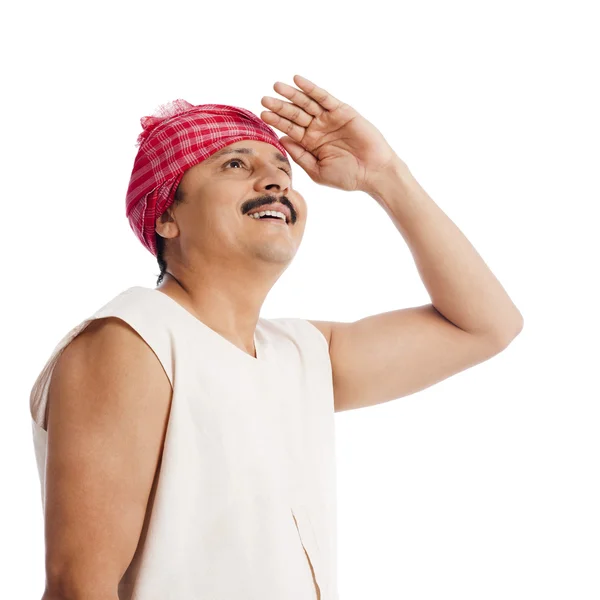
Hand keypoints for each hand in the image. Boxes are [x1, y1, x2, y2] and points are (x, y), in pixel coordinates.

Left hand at [260, 74, 402, 192]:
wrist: (373, 173)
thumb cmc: (347, 177)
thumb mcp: (318, 170)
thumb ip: (300, 156)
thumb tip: (282, 140)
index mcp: (310, 144)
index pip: (289, 129)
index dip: (276, 121)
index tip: (262, 115)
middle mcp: (318, 129)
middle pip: (294, 114)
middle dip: (279, 107)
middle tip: (264, 99)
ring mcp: (329, 119)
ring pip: (306, 103)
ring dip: (291, 94)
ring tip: (276, 86)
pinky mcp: (342, 111)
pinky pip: (323, 97)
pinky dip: (311, 88)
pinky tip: (297, 80)